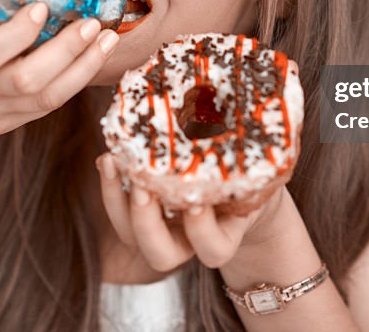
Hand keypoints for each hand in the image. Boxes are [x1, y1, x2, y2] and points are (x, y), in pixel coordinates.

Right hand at [0, 0, 118, 151]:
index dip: (18, 34)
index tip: (42, 6)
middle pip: (26, 80)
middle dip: (66, 51)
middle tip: (94, 22)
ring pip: (44, 98)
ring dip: (83, 67)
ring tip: (108, 38)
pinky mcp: (9, 122)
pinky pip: (48, 106)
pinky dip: (76, 80)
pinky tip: (95, 56)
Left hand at [95, 153, 286, 271]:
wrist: (239, 177)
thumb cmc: (252, 170)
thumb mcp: (260, 166)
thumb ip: (259, 157)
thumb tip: (257, 111)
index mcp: (223, 236)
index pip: (213, 250)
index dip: (202, 232)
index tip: (197, 203)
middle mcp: (187, 240)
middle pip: (161, 256)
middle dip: (147, 224)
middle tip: (142, 189)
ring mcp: (161, 227)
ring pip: (129, 236)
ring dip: (115, 202)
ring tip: (110, 162)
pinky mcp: (143, 208)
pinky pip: (118, 206)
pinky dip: (110, 183)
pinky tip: (109, 155)